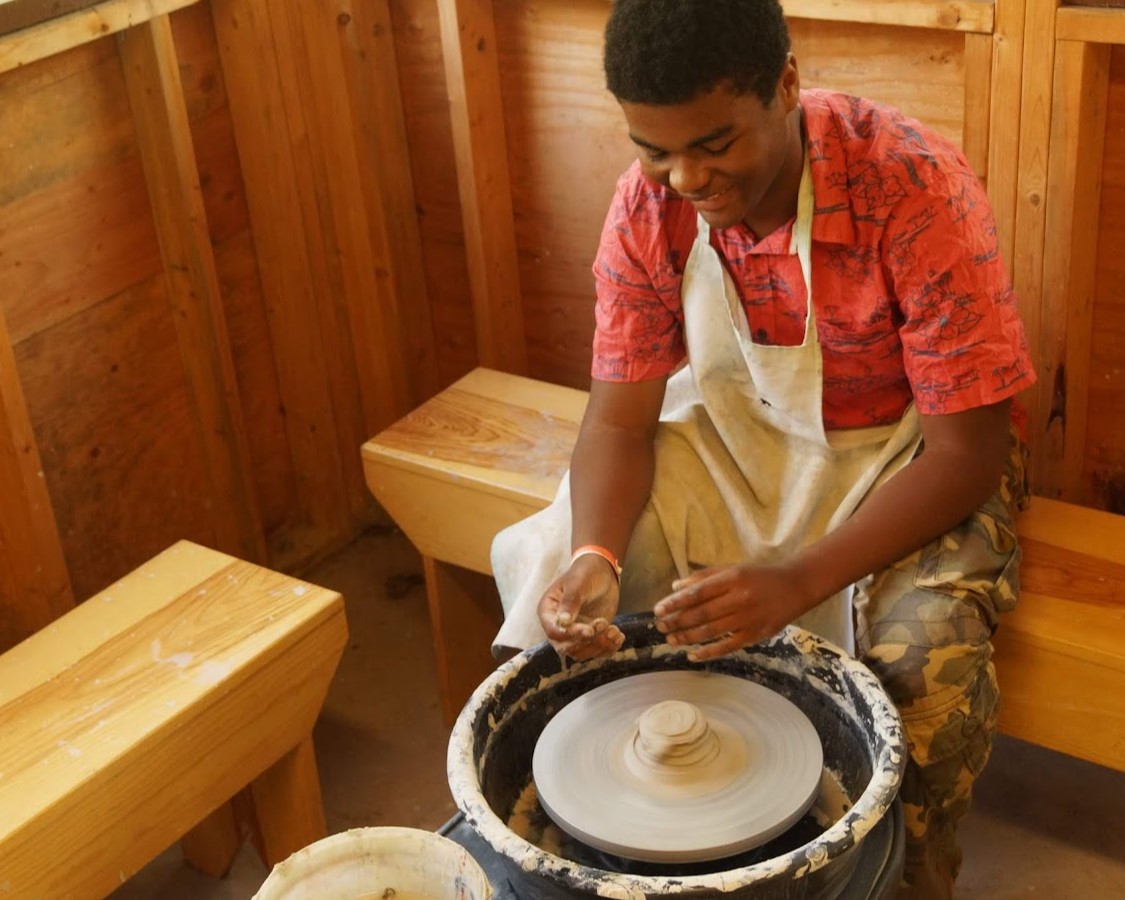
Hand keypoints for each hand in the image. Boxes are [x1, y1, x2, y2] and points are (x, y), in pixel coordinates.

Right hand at [537, 554, 625, 660]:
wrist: (601, 573)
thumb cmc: (585, 574)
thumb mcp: (577, 584)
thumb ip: (570, 602)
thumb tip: (563, 621)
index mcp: (548, 611)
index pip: (554, 631)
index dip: (571, 634)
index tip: (589, 629)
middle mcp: (558, 626)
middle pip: (566, 647)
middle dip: (588, 641)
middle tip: (604, 624)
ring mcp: (574, 633)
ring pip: (581, 653)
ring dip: (599, 646)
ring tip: (614, 630)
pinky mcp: (589, 637)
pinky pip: (595, 652)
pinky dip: (608, 649)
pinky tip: (618, 635)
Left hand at [653, 563, 817, 661]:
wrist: (795, 587)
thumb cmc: (758, 576)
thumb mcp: (732, 569)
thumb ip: (704, 576)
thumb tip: (675, 587)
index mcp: (732, 578)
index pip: (697, 592)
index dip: (675, 602)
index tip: (658, 609)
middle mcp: (739, 598)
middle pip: (701, 613)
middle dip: (677, 621)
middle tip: (660, 627)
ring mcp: (748, 618)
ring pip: (711, 631)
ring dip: (687, 637)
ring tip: (671, 639)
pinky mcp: (755, 635)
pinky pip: (727, 647)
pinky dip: (708, 653)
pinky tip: (692, 654)